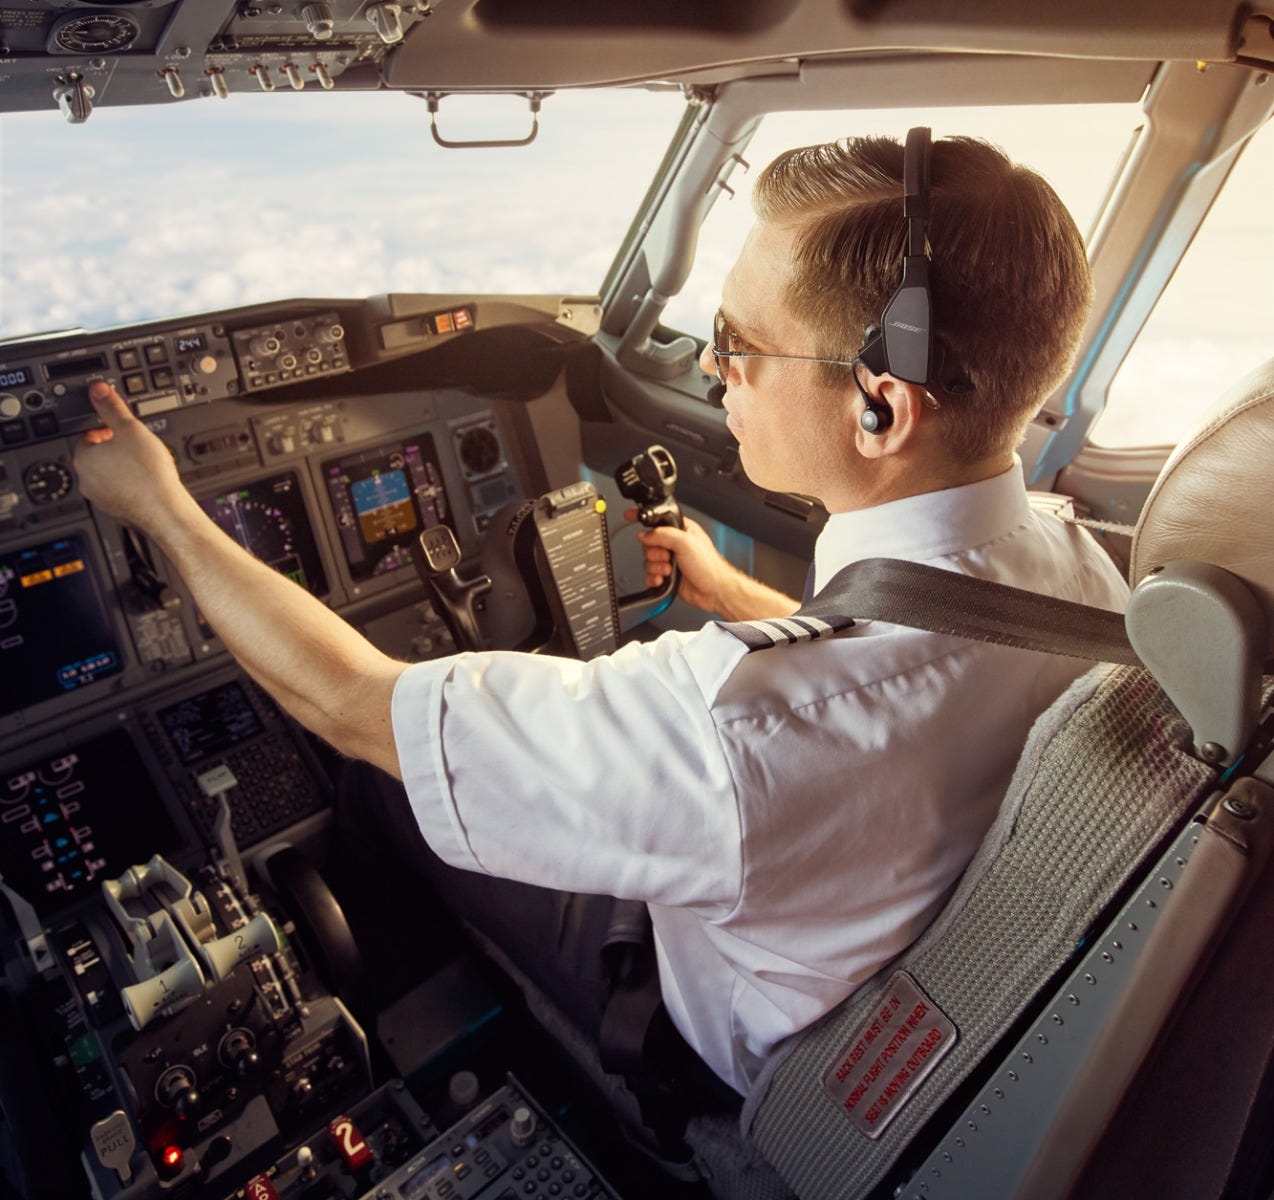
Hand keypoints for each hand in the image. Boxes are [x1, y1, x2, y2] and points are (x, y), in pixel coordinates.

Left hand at [72, 382, 196, 535]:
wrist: (165, 510)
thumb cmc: (149, 475)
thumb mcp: (131, 429)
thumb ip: (112, 408)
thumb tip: (98, 390)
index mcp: (84, 458)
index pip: (88, 435)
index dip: (108, 430)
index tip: (123, 430)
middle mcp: (87, 481)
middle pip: (98, 456)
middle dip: (116, 450)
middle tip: (137, 447)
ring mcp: (101, 499)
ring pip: (110, 476)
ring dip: (124, 469)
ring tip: (146, 465)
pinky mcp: (117, 511)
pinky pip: (122, 493)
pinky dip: (132, 486)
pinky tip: (148, 482)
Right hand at [624, 508, 734, 613]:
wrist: (714, 591)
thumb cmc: (709, 566)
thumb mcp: (685, 542)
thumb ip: (662, 535)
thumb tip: (645, 535)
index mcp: (680, 530)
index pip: (657, 520)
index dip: (642, 517)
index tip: (630, 516)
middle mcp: (674, 544)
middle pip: (648, 543)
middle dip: (654, 553)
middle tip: (667, 556)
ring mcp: (670, 560)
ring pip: (648, 560)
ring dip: (656, 567)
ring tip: (669, 570)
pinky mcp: (666, 575)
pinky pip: (650, 574)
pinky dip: (653, 578)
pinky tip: (663, 579)